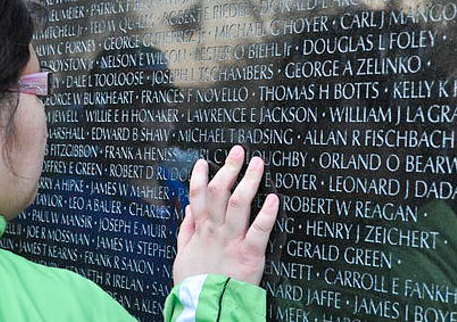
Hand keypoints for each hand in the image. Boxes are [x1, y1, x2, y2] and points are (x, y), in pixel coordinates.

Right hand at [173, 145, 278, 285]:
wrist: (205, 310)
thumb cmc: (195, 285)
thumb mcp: (182, 257)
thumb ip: (185, 231)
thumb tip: (188, 210)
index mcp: (200, 231)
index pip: (197, 197)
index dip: (199, 177)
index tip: (204, 161)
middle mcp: (215, 231)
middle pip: (219, 192)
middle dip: (229, 168)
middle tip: (238, 151)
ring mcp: (232, 241)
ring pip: (239, 204)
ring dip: (249, 180)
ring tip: (257, 163)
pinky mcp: (249, 255)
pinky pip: (259, 230)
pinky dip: (268, 213)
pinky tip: (274, 198)